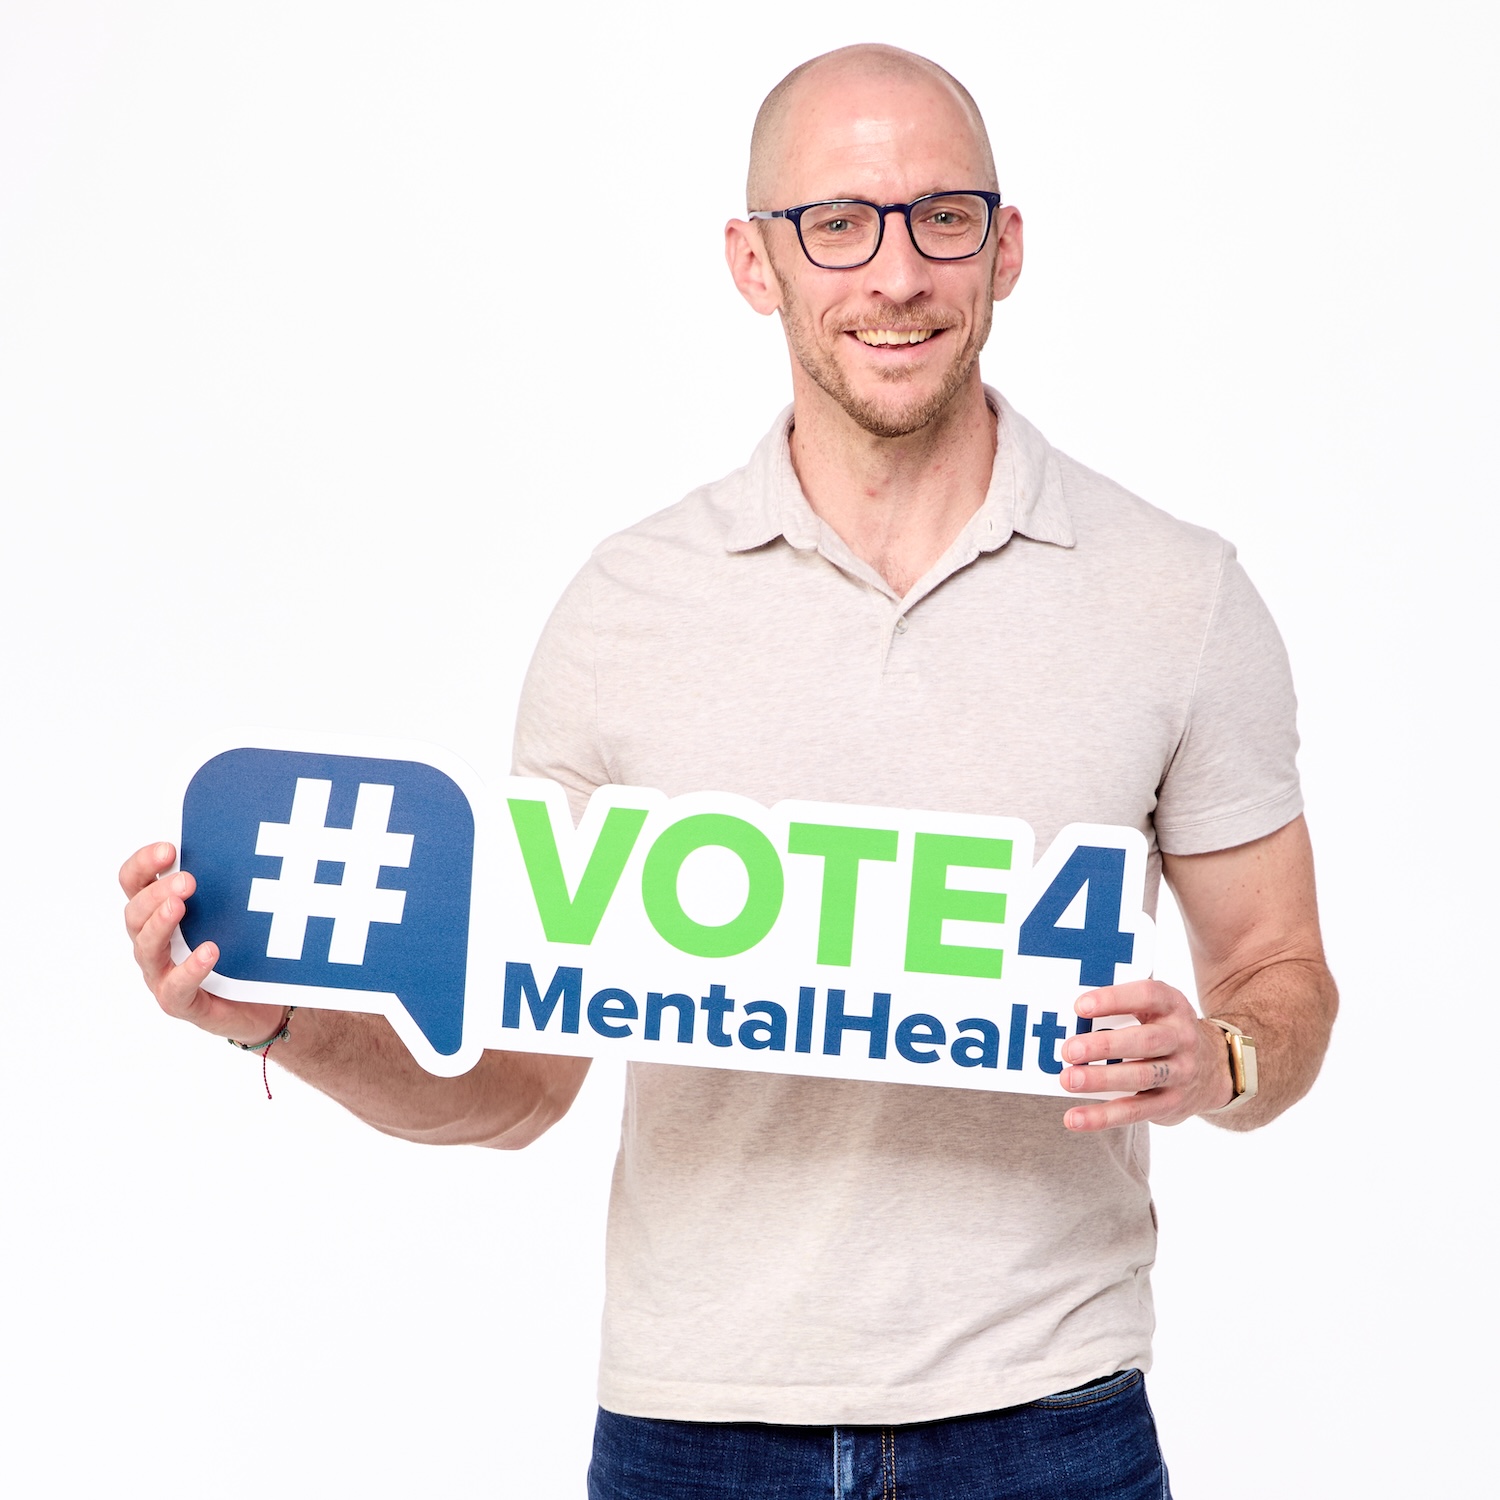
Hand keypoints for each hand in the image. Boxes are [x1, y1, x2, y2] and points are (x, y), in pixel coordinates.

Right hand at [120, 842, 290, 1045]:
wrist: (261, 1003)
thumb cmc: (239, 949)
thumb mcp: (231, 911)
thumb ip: (223, 882)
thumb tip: (239, 844)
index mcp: (157, 914)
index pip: (134, 883)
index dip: (143, 864)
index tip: (169, 848)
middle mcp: (152, 944)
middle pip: (135, 914)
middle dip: (157, 893)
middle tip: (187, 881)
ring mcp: (162, 975)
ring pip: (146, 949)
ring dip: (160, 924)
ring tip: (178, 906)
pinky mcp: (181, 1003)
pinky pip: (176, 988)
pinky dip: (190, 968)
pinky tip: (209, 951)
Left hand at [1059, 979, 1232, 1130]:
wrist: (1214, 1068)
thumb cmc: (1165, 1030)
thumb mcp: (1155, 1008)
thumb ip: (1122, 1005)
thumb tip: (1069, 1011)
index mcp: (1172, 1005)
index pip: (1147, 995)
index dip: (1113, 999)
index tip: (1080, 1007)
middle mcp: (1181, 1038)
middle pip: (1145, 1041)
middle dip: (1105, 1046)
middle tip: (1069, 1050)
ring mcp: (1180, 1073)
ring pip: (1140, 1077)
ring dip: (1101, 1079)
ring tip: (1068, 1080)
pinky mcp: (1170, 1103)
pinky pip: (1135, 1111)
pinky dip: (1103, 1116)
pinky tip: (1074, 1118)